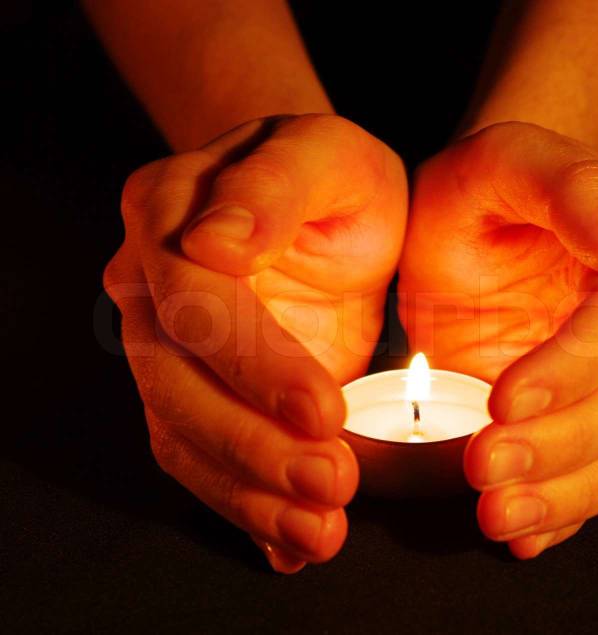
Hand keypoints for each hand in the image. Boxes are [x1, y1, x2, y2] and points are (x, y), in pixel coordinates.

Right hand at [104, 115, 407, 571]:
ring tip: (319, 531)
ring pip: (182, 433)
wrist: (314, 202)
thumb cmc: (326, 174)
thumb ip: (271, 191)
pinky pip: (201, 456)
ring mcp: (164, 345)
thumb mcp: (324, 155)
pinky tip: (290, 542)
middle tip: (331, 482)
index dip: (254, 362)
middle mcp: (147, 285)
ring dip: (249, 493)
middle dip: (253, 443)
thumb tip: (212, 244)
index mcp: (167, 212)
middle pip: (176, 381)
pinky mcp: (195, 389)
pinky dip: (244, 505)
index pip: (195, 299)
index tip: (325, 410)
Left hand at [398, 122, 597, 557]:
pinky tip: (524, 530)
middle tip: (486, 467)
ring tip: (499, 514)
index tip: (504, 401)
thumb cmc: (487, 183)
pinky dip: (568, 508)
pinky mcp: (588, 408)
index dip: (573, 368)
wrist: (476, 215)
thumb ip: (573, 190)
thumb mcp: (509, 159)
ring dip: (567, 490)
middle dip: (563, 442)